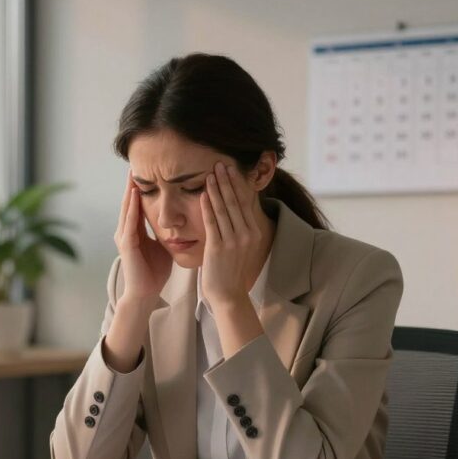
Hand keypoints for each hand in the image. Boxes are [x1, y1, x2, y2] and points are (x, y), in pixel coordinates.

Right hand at [114, 169, 171, 304]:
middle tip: (135, 165)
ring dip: (130, 192)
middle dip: (132, 185)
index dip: (141, 189)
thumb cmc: (154, 273)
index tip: (148, 172)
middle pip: (129, 203)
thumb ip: (166, 233)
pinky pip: (129, 222)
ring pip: (127, 209)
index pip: (138, 205)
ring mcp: (124, 237)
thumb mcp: (162, 247)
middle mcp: (126, 231)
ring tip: (133, 175)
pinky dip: (132, 208)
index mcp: (135, 232)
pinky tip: (135, 195)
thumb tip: (179, 222)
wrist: (145, 293)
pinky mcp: (126, 244)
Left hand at [200, 161, 264, 311]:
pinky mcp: (219, 247)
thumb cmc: (231, 270)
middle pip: (236, 201)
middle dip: (227, 181)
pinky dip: (207, 207)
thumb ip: (238, 227)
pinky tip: (203, 194)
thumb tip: (233, 208)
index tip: (231, 168)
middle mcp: (247, 234)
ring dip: (216, 189)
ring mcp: (234, 241)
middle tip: (220, 163)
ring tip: (210, 173)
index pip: (246, 202)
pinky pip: (212, 222)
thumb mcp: (241, 246)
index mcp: (254, 232)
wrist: (228, 295)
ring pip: (224, 209)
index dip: (238, 184)